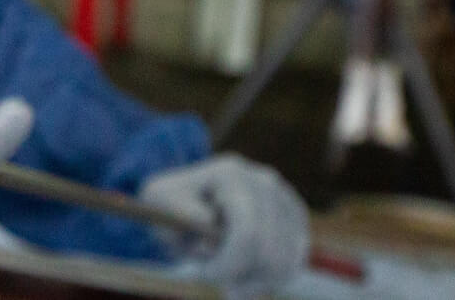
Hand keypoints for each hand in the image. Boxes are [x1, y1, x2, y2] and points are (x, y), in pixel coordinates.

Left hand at [140, 155, 309, 299]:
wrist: (186, 196)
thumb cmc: (169, 205)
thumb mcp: (159, 204)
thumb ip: (182, 215)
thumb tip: (210, 223)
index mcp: (230, 174)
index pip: (248, 233)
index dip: (229, 265)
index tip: (205, 274)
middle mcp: (265, 181)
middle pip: (269, 253)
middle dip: (238, 274)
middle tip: (214, 276)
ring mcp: (284, 198)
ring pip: (285, 262)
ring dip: (254, 280)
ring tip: (229, 278)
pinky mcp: (295, 218)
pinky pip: (294, 261)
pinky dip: (271, 278)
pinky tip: (246, 275)